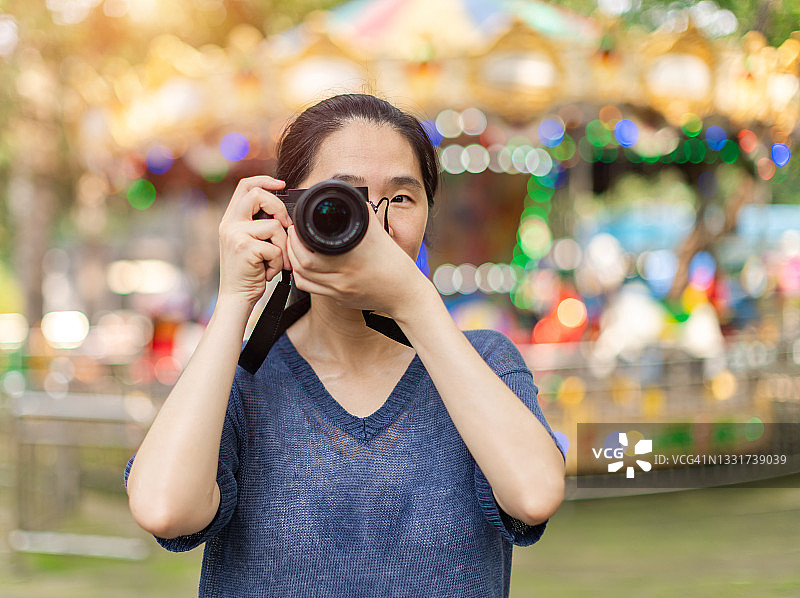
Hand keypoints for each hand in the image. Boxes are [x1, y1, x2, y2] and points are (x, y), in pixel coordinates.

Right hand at [218, 176, 291, 306]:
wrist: (236, 297)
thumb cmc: (248, 273)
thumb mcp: (249, 244)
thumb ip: (258, 225)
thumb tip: (283, 213)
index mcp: (230, 220)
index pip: (245, 186)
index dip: (264, 180)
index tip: (282, 184)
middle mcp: (229, 224)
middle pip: (258, 195)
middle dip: (280, 209)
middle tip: (285, 228)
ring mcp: (236, 235)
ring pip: (274, 226)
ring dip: (283, 247)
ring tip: (275, 262)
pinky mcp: (245, 248)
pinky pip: (275, 248)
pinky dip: (278, 263)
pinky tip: (269, 272)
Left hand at [286, 207, 430, 317]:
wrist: (406, 294)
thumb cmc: (396, 265)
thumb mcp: (380, 234)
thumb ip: (364, 214)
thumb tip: (351, 196)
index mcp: (349, 259)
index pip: (310, 251)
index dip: (297, 238)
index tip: (296, 226)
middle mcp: (342, 277)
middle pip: (302, 266)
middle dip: (291, 248)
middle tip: (291, 235)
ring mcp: (339, 291)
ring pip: (304, 280)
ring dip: (294, 263)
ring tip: (294, 249)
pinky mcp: (340, 300)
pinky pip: (313, 290)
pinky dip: (303, 278)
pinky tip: (305, 268)